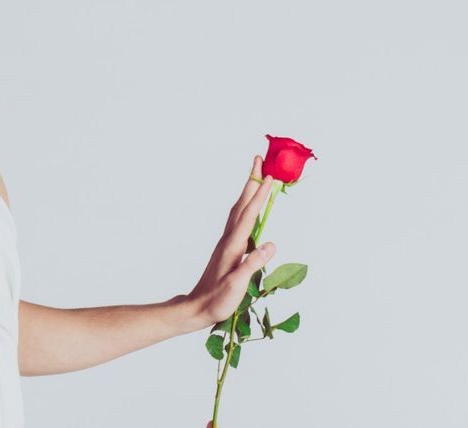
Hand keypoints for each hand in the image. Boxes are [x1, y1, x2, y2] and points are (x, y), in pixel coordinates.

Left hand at [185, 155, 276, 328]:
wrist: (196, 308)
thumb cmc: (217, 301)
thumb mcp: (237, 285)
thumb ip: (252, 264)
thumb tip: (271, 244)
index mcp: (233, 245)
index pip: (249, 215)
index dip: (259, 195)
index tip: (270, 177)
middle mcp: (228, 239)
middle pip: (241, 204)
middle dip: (251, 181)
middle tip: (259, 160)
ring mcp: (226, 242)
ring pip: (239, 210)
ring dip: (248, 191)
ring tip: (256, 177)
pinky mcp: (227, 248)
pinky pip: (238, 219)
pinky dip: (246, 206)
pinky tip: (249, 208)